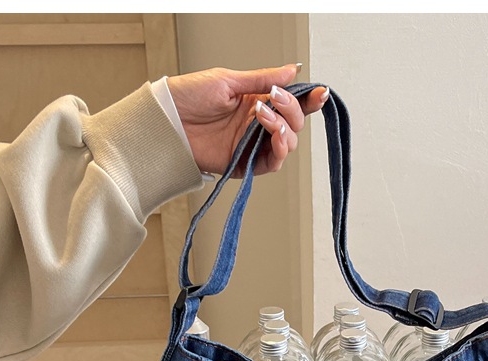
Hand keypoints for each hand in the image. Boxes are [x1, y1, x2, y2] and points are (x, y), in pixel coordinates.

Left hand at [167, 64, 328, 176]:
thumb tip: (292, 70)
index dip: (308, 100)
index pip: (290, 103)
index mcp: (256, 101)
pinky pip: (271, 163)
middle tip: (277, 100)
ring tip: (265, 116)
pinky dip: (277, 150)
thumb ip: (263, 79)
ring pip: (287, 144)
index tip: (320, 93)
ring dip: (284, 130)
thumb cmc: (188, 97)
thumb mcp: (229, 80)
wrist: (166, 121)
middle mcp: (256, 124)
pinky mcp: (243, 163)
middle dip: (293, 112)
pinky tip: (270, 134)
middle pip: (293, 125)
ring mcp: (251, 144)